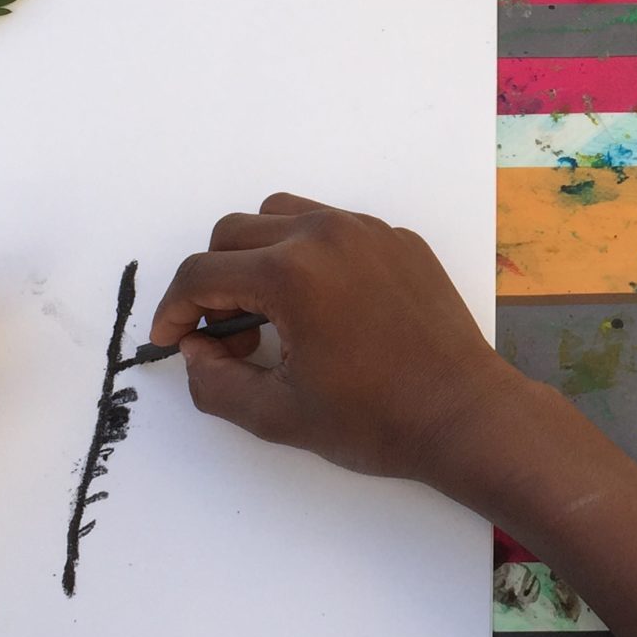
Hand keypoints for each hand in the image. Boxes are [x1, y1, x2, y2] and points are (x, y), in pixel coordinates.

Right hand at [151, 193, 526, 488]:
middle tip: (229, 338)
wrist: (465, 414)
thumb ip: (214, 383)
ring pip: (281, 216)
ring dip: (257, 257)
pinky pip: (333, 228)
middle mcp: (326, 234)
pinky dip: (310, 257)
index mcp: (291, 273)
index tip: (171, 342)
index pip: (202, 274)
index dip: (172, 311)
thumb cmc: (376, 420)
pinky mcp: (399, 240)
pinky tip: (326, 311)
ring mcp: (368, 231)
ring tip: (273, 317)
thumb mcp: (278, 415)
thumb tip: (195, 352)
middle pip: (233, 233)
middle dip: (214, 284)